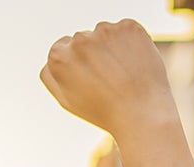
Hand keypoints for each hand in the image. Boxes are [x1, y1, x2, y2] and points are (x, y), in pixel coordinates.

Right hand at [40, 19, 176, 137]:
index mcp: (58, 57)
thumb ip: (51, 74)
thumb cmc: (103, 111)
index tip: (91, 78)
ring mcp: (104, 31)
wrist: (142, 113)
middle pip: (83, 39)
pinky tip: (135, 64)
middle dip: (94, 54)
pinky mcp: (128, 27)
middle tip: (109, 79)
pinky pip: (126, 30)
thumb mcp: (66, 100)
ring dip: (112, 47)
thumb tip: (54, 55)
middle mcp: (78, 40)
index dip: (78, 64)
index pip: (62, 48)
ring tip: (123, 73)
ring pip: (105, 34)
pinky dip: (131, 42)